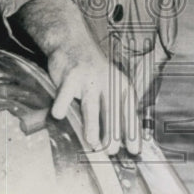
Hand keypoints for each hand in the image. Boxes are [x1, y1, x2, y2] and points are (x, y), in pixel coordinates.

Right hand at [47, 40, 140, 155]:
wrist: (71, 43)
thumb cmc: (93, 72)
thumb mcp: (110, 85)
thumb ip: (115, 109)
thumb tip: (122, 142)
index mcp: (121, 85)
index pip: (130, 111)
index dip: (133, 132)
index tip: (133, 150)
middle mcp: (108, 81)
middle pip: (113, 111)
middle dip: (113, 134)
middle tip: (110, 151)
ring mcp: (88, 79)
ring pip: (91, 107)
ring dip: (92, 127)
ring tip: (92, 143)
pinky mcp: (70, 77)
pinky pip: (64, 99)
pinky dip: (61, 110)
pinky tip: (59, 115)